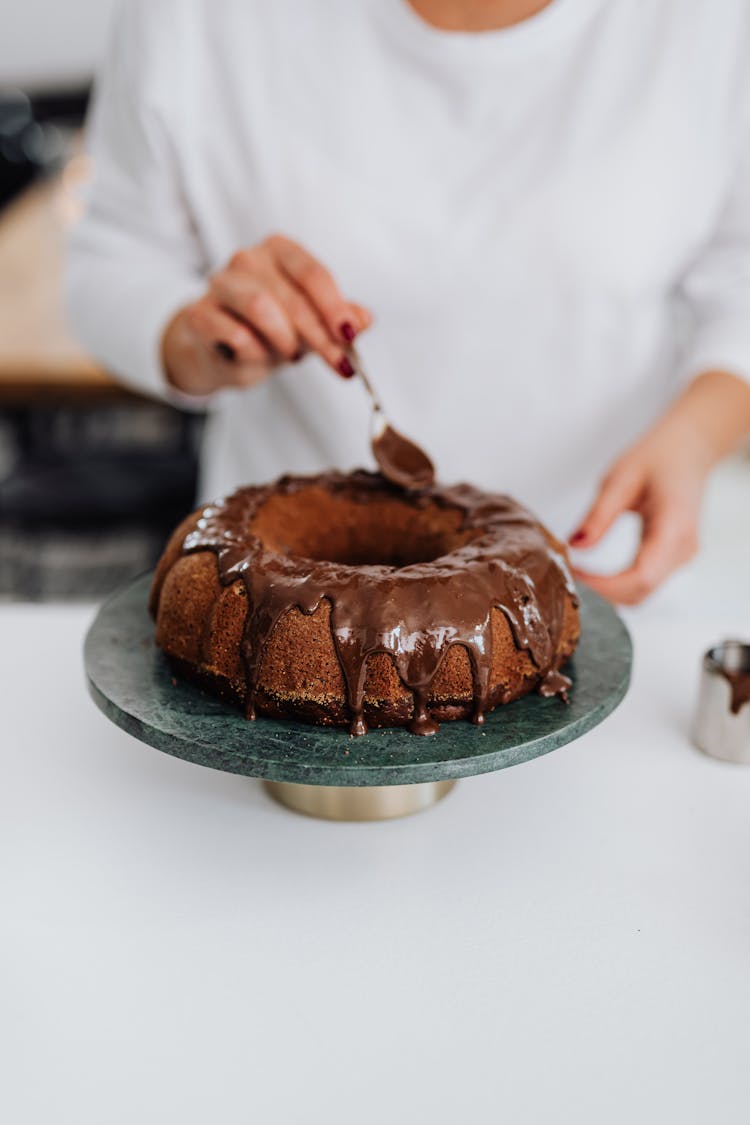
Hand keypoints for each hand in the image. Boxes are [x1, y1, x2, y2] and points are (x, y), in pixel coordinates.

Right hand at [162, 234, 371, 395]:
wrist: (218, 352)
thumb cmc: (270, 332)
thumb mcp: (312, 326)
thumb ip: (339, 320)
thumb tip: (365, 319)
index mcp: (279, 251)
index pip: (313, 274)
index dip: (335, 307)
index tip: (351, 336)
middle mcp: (248, 259)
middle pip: (292, 296)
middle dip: (320, 336)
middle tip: (339, 364)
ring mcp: (219, 284)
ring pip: (260, 308)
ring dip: (284, 341)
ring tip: (290, 356)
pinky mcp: (199, 314)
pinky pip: (233, 334)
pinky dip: (253, 353)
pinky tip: (256, 357)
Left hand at [570, 371, 749, 603]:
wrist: (688, 450)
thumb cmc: (657, 457)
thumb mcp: (620, 478)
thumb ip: (598, 515)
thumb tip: (574, 545)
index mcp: (674, 527)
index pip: (641, 577)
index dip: (605, 585)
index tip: (574, 573)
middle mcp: (683, 548)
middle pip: (641, 591)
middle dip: (603, 591)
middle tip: (570, 573)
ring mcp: (682, 556)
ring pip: (643, 593)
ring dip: (609, 591)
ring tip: (581, 571)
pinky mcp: (673, 558)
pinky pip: (645, 583)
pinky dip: (618, 584)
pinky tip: (596, 572)